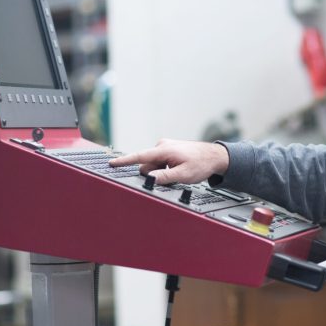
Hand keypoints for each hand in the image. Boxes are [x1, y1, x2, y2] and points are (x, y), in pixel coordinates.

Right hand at [109, 139, 229, 184]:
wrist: (215, 157)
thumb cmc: (201, 164)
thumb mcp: (183, 175)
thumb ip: (164, 178)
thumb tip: (149, 179)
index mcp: (164, 150)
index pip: (139, 156)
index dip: (124, 161)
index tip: (111, 163)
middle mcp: (162, 145)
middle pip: (147, 165)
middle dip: (154, 174)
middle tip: (172, 177)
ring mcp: (165, 147)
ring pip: (154, 165)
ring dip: (161, 172)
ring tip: (178, 173)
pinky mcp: (169, 150)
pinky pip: (160, 163)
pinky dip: (165, 169)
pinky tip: (178, 169)